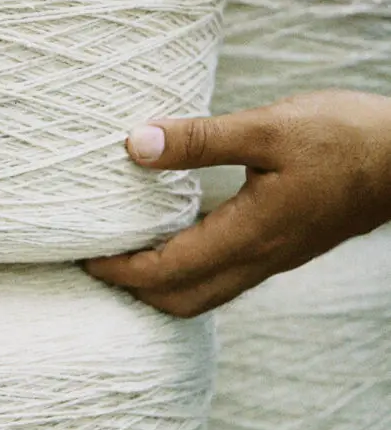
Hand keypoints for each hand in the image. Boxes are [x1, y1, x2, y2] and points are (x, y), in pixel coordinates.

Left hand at [85, 91, 390, 315]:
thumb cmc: (345, 138)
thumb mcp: (268, 128)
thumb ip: (200, 140)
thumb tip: (135, 144)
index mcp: (248, 235)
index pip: (166, 271)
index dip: (120, 270)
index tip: (85, 256)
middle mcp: (258, 259)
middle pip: (181, 301)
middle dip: (135, 291)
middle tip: (98, 264)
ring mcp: (273, 259)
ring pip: (204, 295)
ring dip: (162, 288)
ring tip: (129, 259)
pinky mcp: (284, 249)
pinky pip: (225, 280)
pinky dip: (190, 275)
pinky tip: (179, 243)